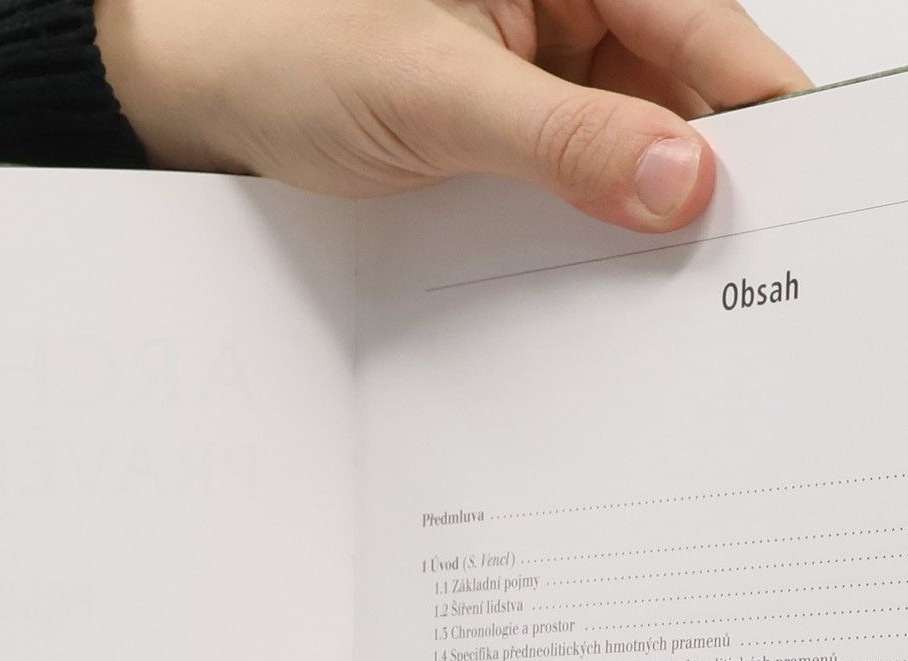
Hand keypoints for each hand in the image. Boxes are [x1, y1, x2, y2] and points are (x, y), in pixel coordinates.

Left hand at [96, 0, 810, 230]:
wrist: (203, 90)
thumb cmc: (293, 50)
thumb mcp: (435, 99)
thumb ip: (561, 141)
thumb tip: (678, 180)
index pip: (702, 25)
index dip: (757, 107)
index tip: (805, 182)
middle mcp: (570, 0)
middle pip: (676, 85)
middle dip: (699, 169)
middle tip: (733, 265)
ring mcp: (539, 61)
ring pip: (628, 136)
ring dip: (639, 205)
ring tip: (665, 284)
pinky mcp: (505, 118)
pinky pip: (571, 168)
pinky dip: (583, 217)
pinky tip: (594, 269)